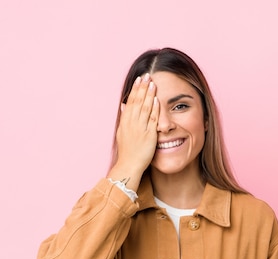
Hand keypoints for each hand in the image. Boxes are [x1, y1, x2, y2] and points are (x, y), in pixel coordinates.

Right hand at [109, 73, 158, 189]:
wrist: (129, 165)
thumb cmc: (127, 151)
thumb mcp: (122, 132)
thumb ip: (125, 117)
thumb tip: (124, 104)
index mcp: (125, 121)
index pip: (131, 101)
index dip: (136, 89)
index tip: (139, 79)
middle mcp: (131, 123)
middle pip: (137, 101)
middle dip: (142, 87)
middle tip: (147, 75)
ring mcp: (140, 128)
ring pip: (144, 108)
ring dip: (148, 94)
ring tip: (152, 82)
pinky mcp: (148, 135)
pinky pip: (151, 120)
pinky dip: (153, 109)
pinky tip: (156, 100)